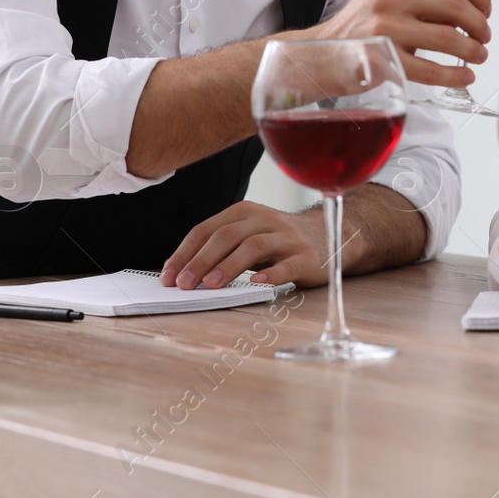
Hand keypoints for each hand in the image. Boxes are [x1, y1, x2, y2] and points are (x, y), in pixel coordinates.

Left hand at [161, 201, 331, 290]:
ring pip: (254, 246)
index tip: (168, 276)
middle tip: (184, 283)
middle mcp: (265, 219)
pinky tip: (257, 283)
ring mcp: (288, 237)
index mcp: (245, 212)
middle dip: (201, 260)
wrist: (330, 237)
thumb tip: (182, 273)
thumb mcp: (249, 235)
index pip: (207, 229)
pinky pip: (288, 264)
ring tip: (211, 285)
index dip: (185, 252)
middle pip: (228, 235)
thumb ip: (222, 248)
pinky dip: (271, 273)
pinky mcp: (307, 256)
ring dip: (228, 266)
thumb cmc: (280, 242)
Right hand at [304, 0, 491, 88]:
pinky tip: (463, 77)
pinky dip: (454, 75)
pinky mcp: (382, 59)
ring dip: (472, 50)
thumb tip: (473, 9)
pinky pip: (430, 69)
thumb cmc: (363, 27)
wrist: (321, 54)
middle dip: (480, 24)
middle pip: (455, 4)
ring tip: (477, 56)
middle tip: (484, 37)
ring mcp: (384, 27)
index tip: (486, 10)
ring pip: (448, 36)